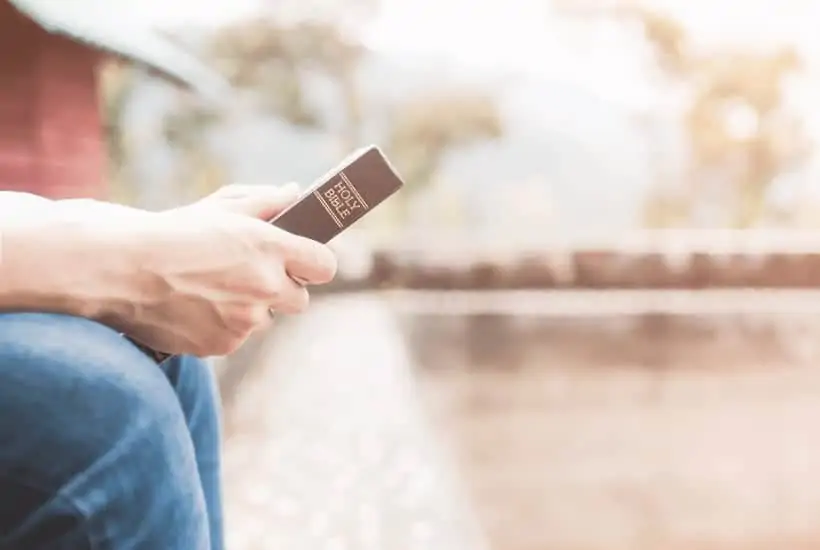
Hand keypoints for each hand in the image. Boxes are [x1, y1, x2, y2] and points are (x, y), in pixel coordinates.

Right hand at [89, 184, 336, 355]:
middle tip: (253, 277)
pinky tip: (194, 306)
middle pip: (300, 300)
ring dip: (247, 308)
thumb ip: (266, 201)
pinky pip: (234, 335)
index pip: (325, 265)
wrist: (120, 269)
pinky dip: (221, 325)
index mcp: (271, 248)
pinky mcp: (224, 344)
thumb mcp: (222, 205)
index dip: (315, 263)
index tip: (304, 261)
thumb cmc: (172, 231)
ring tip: (209, 288)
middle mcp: (266, 287)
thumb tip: (294, 194)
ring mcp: (246, 320)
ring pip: (262, 319)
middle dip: (282, 290)